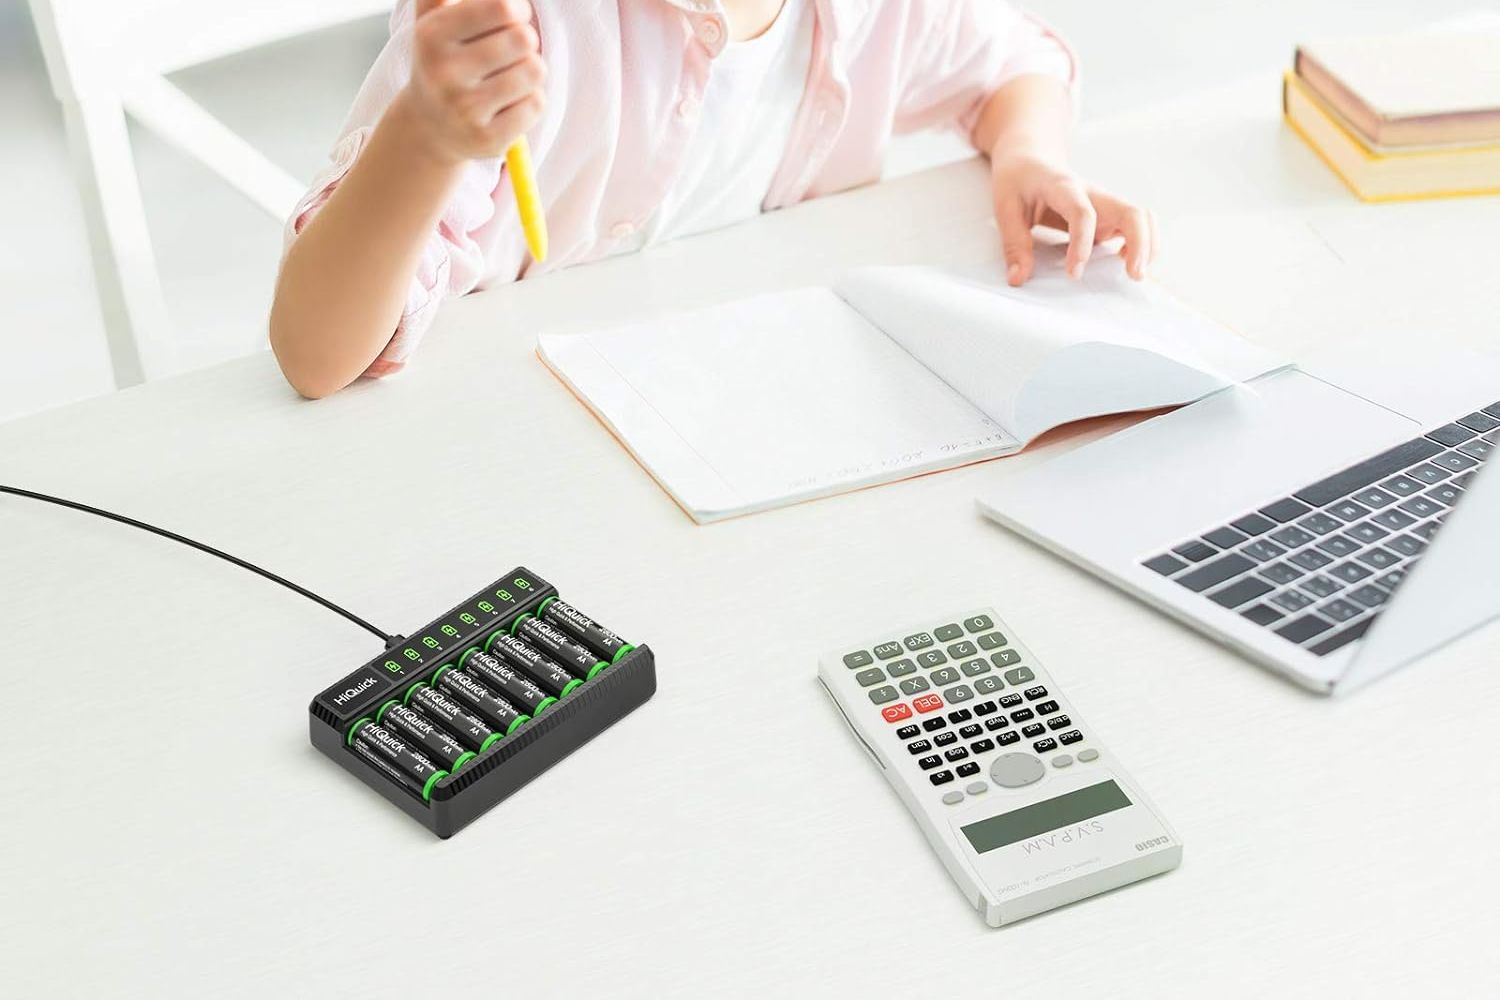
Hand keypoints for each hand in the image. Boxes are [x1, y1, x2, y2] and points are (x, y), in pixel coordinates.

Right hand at [403, 0, 545, 163]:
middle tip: (510, 51)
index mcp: (432, 36)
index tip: (510, 18)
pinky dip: (530, 101)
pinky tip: (508, 104)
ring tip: (508, 77)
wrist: (429, 127)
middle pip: (524, 39)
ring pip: (534, 72)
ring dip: (530, 71)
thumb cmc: (442, 60)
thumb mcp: (434, 16)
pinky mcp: (488, 140)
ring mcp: (466, 110)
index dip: (517, 10)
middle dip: (525, 41)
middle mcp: (444, 73)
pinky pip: (536, 105)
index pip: (502, 7)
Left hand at [990, 150, 1156, 286]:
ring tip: (1135, 273)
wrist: (1031, 158)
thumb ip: (1013, 244)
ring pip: (1141, 217)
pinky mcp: (1107, 213)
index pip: (1083, 214)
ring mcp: (1103, 203)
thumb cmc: (1018, 180)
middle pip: (1131, 211)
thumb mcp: (1005, 208)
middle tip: (1133, 275)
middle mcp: (1092, 193)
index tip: (1074, 273)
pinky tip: (1123, 260)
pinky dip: (1140, 243)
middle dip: (1139, 243)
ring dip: (1147, 244)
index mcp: (1063, 187)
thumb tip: (1017, 279)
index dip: (1082, 245)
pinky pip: (1135, 225)